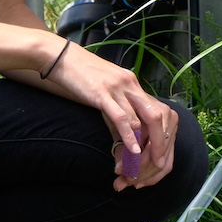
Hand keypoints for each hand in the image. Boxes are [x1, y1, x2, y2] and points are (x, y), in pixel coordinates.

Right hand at [42, 40, 177, 188]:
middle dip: (160, 141)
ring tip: (143, 164)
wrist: (60, 58)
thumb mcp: (105, 91)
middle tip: (160, 162)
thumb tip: (125, 134)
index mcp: (132, 83)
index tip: (159, 152)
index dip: (160, 133)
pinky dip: (129, 137)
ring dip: (143, 144)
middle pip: (156, 116)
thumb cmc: (81, 76)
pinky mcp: (102, 94)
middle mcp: (130, 84)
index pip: (155, 110)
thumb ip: (117, 109)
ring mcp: (117, 88)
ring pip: (140, 120)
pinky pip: (121, 118)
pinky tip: (134, 150)